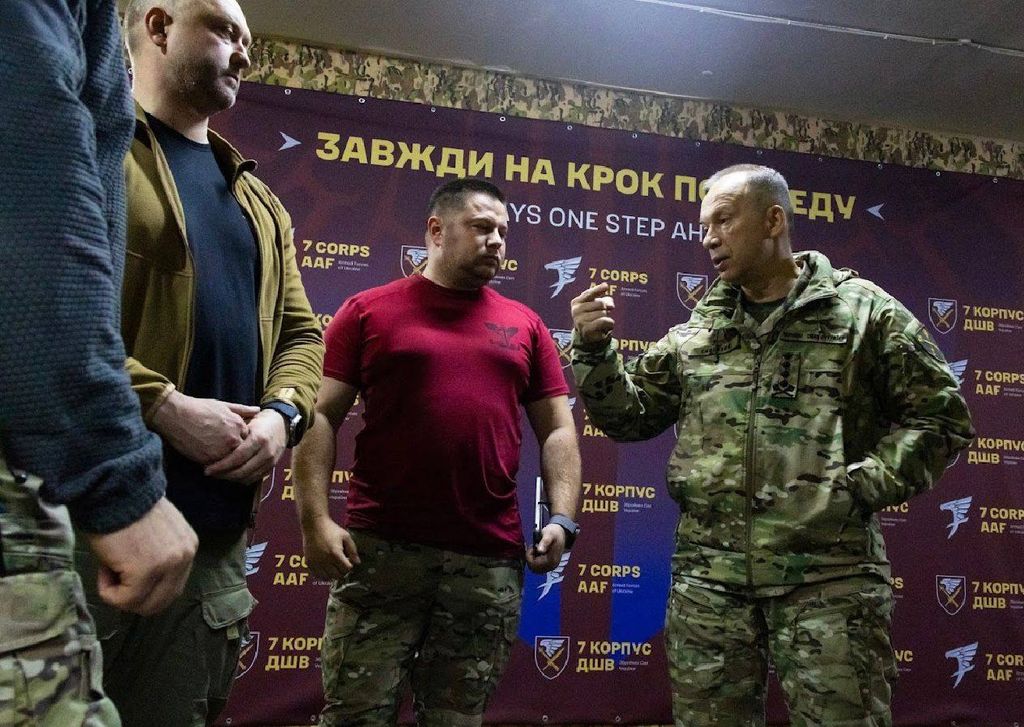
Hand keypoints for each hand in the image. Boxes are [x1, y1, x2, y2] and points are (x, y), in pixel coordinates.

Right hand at [84, 497, 197, 614]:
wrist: (112, 489)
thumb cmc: (124, 508)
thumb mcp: (155, 533)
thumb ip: (159, 556)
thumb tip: (145, 584)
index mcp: (188, 547)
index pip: (172, 588)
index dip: (145, 587)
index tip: (126, 568)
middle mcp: (185, 556)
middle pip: (162, 601)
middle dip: (134, 598)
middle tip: (114, 577)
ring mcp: (168, 565)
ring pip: (144, 605)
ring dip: (121, 595)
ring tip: (110, 567)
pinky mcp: (147, 571)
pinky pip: (125, 599)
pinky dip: (107, 590)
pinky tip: (105, 565)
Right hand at [151, 391, 258, 464]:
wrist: (177, 415)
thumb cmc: (198, 408)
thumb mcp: (223, 405)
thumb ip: (242, 410)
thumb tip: (258, 410)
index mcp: (239, 425)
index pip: (247, 440)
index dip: (239, 443)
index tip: (231, 444)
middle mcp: (234, 439)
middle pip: (241, 453)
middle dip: (235, 455)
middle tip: (226, 457)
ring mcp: (222, 450)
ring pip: (231, 463)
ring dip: (227, 465)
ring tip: (219, 464)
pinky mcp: (209, 459)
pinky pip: (218, 469)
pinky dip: (216, 469)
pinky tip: (210, 467)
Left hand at [204, 409, 285, 483]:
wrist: (282, 424)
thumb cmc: (260, 421)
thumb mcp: (247, 421)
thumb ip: (234, 433)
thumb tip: (213, 444)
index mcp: (259, 439)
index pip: (237, 457)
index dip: (221, 465)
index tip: (207, 469)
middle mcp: (266, 452)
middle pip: (242, 470)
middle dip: (224, 475)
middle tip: (209, 473)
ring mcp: (270, 462)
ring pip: (248, 477)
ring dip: (231, 479)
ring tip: (218, 475)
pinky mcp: (271, 468)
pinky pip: (254, 479)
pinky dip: (241, 479)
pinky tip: (231, 475)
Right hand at [301, 516, 359, 579]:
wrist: (314, 524)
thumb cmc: (331, 529)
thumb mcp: (346, 537)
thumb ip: (353, 550)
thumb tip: (357, 563)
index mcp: (335, 554)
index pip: (346, 569)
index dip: (349, 566)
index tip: (348, 560)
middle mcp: (325, 560)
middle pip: (337, 576)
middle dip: (342, 571)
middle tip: (342, 564)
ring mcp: (316, 563)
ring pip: (327, 578)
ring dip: (333, 574)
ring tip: (334, 566)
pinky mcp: (309, 563)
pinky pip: (317, 575)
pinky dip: (323, 574)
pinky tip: (326, 568)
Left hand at [525, 522, 566, 572]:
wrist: (562, 534)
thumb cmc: (554, 533)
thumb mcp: (549, 534)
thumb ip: (545, 542)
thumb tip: (539, 550)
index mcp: (552, 559)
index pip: (534, 564)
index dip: (529, 555)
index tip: (533, 546)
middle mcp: (552, 565)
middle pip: (534, 568)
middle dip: (530, 558)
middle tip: (533, 548)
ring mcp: (551, 566)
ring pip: (535, 569)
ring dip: (532, 560)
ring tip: (535, 550)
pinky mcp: (550, 566)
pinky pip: (538, 568)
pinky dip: (535, 561)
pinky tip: (537, 553)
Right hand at [570, 283, 615, 344]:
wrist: (588, 335)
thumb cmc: (593, 316)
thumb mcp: (596, 305)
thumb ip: (603, 299)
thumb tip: (609, 300)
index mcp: (576, 302)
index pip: (589, 293)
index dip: (598, 290)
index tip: (606, 286)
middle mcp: (576, 311)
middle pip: (601, 304)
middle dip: (606, 308)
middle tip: (604, 313)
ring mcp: (580, 321)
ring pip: (603, 313)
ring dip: (607, 318)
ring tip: (603, 322)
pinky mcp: (586, 330)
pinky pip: (604, 321)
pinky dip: (609, 324)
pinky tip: (606, 327)